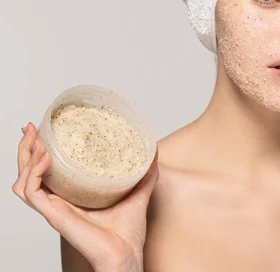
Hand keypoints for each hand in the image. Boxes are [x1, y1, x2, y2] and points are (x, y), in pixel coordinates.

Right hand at [13, 122, 158, 270]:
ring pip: (24, 180)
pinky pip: (32, 192)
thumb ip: (146, 172)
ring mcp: (55, 207)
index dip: (41, 150)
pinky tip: (46, 159)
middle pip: (29, 171)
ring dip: (25, 157)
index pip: (48, 170)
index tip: (45, 129)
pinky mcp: (54, 214)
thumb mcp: (138, 192)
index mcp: (73, 194)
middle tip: (31, 127)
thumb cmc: (128, 231)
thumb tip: (154, 150)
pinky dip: (34, 173)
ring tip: (36, 139)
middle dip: (27, 147)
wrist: (126, 253)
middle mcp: (60, 200)